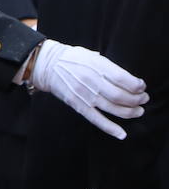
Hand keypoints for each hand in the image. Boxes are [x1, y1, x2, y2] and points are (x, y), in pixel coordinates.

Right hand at [29, 39, 147, 139]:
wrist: (46, 64)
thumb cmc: (70, 58)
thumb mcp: (91, 55)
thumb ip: (108, 66)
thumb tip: (128, 79)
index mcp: (96, 65)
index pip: (124, 79)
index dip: (137, 86)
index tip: (142, 87)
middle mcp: (92, 80)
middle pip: (122, 96)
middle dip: (137, 100)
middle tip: (143, 100)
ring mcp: (85, 94)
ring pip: (114, 108)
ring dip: (130, 112)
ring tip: (138, 111)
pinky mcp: (78, 105)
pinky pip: (97, 119)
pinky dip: (111, 128)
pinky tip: (122, 133)